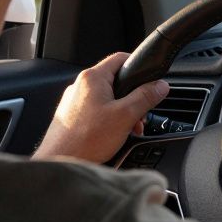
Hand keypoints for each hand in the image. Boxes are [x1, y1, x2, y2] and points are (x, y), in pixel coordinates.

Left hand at [32, 52, 168, 163]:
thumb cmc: (86, 140)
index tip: (150, 79)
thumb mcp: (126, 116)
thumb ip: (145, 97)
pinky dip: (109, 120)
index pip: (120, 58)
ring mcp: (74, 102)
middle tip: (140, 115)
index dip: (138, 66)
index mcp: (92, 78)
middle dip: (132, 98)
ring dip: (122, 112)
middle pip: (115, 81)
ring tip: (128, 129)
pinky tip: (114, 136)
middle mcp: (80, 86)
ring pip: (107, 99)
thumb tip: (160, 85)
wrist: (60, 163)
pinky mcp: (71, 117)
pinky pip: (96, 111)